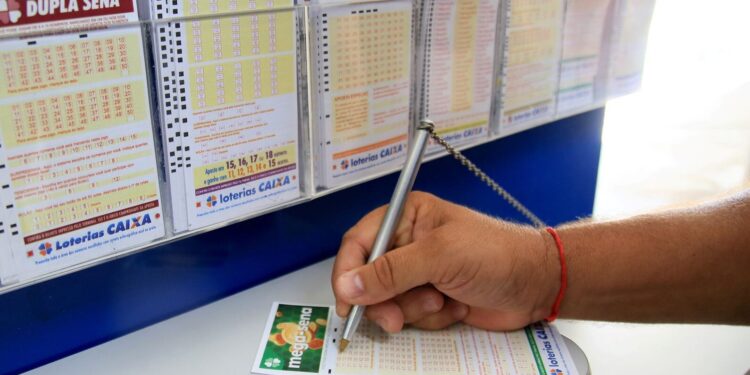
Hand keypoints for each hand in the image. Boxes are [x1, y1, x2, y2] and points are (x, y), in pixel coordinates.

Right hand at [331, 192, 560, 332]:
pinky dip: (431, 318)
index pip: (359, 242)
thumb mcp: (439, 256)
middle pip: (368, 278)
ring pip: (388, 302)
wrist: (537, 285)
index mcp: (407, 217)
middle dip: (385, 300)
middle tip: (396, 316)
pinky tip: (455, 306)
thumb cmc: (497, 254)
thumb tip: (349, 284)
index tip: (347, 299)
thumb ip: (391, 271)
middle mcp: (409, 244)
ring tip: (442, 301)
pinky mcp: (430, 298)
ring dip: (414, 310)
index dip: (348, 272)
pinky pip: (410, 317)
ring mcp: (420, 273)